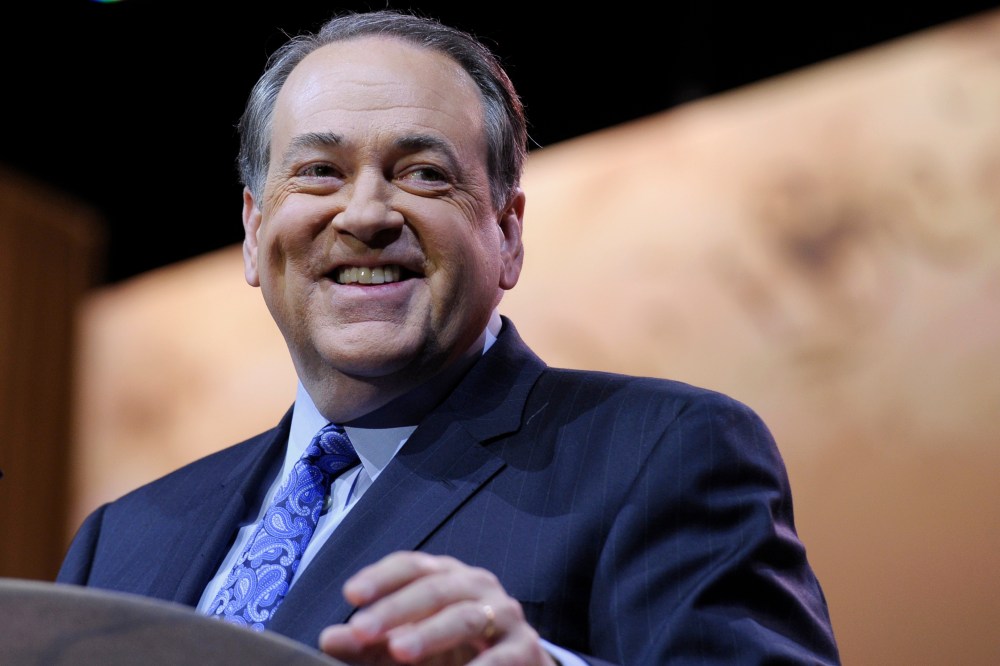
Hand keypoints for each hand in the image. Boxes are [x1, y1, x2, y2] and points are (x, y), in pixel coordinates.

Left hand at [318, 551, 555, 664]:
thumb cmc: (451, 652)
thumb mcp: (405, 646)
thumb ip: (369, 644)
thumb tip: (329, 638)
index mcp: (444, 576)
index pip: (410, 566)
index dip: (381, 576)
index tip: (350, 594)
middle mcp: (475, 586)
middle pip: (433, 588)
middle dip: (395, 610)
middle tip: (362, 630)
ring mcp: (503, 614)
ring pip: (465, 616)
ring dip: (430, 633)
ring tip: (399, 650)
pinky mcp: (525, 647)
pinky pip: (501, 655)